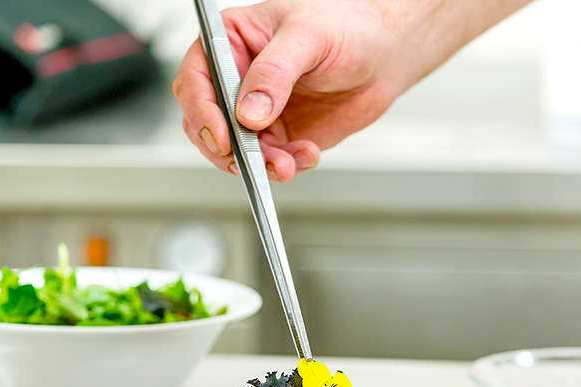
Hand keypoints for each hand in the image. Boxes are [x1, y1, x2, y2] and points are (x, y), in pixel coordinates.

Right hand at [172, 0, 528, 181]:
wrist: (384, 54)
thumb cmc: (346, 27)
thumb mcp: (308, 38)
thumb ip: (275, 74)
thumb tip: (248, 113)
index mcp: (230, 43)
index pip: (197, 80)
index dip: (203, 111)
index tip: (223, 135)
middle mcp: (237, 79)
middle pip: (206, 123)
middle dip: (227, 148)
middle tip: (252, 160)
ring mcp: (257, 110)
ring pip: (236, 150)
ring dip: (259, 163)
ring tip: (287, 163)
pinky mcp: (281, 134)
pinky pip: (270, 160)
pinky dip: (285, 165)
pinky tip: (306, 154)